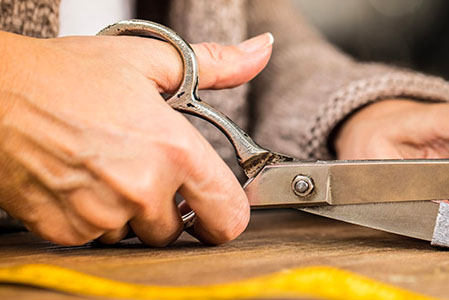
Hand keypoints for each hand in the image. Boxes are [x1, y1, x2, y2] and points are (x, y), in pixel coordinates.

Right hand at [0, 31, 273, 245]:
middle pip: (178, 229)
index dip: (226, 213)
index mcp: (174, 151)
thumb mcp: (150, 61)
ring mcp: (102, 216)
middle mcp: (142, 190)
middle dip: (171, 209)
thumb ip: (217, 65)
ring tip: (107, 168)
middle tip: (148, 173)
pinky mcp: (67, 231)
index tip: (214, 203)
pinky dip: (94, 218)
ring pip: (136, 235)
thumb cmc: (66, 76)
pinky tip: (82, 181)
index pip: (229, 216)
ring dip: (129, 212)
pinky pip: (98, 239)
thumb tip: (260, 52)